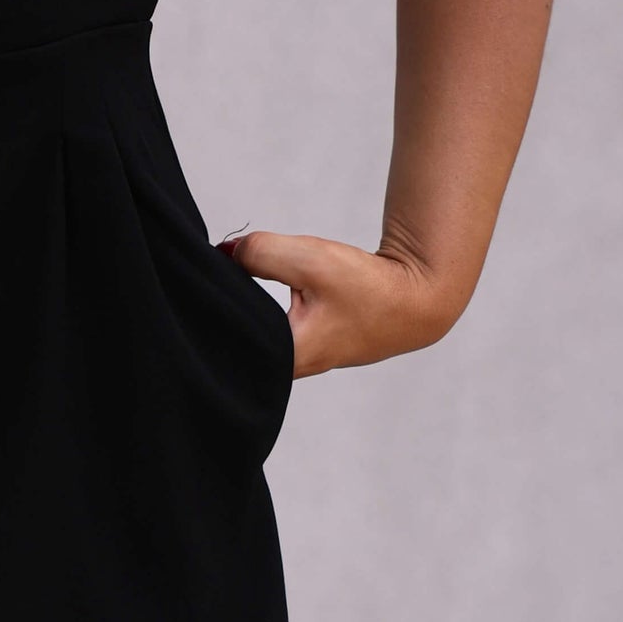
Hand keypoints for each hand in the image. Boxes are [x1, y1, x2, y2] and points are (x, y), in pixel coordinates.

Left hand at [219, 229, 457, 377]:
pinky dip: (262, 311)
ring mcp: (302, 362)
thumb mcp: (310, 259)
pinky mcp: (311, 348)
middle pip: (237, 342)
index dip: (211, 312)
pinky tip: (253, 290)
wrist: (418, 297)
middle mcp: (289, 370)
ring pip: (256, 336)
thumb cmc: (369, 285)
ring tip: (230, 282)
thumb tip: (224, 251)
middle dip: (223, 310)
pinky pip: (272, 331)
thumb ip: (260, 252)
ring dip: (244, 310)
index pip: (227, 343)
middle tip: (210, 279)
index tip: (203, 284)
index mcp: (285, 359)